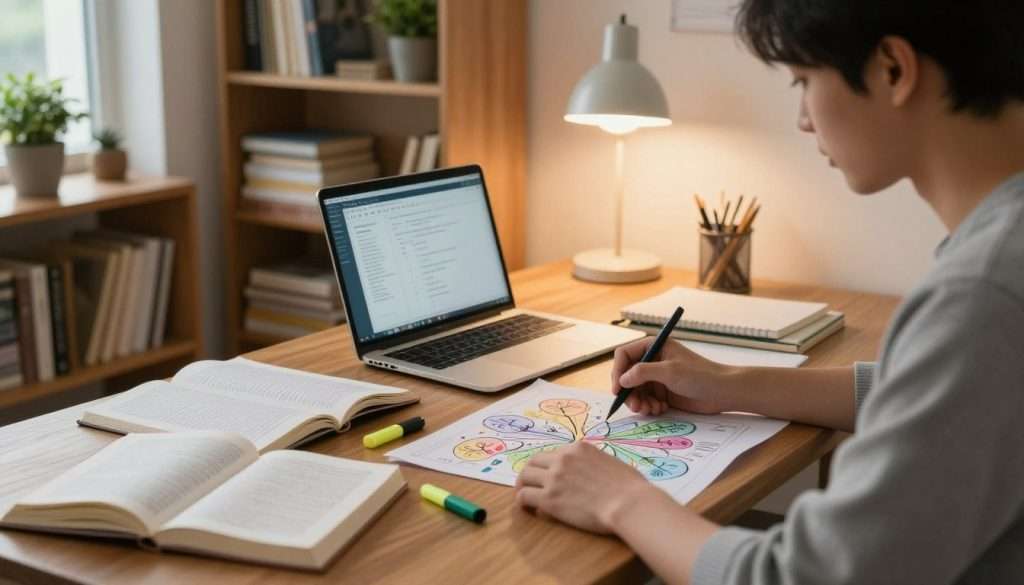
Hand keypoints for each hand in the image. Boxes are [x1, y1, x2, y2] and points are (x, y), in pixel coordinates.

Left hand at [515, 441, 654, 533]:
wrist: (628, 503)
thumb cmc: (630, 487)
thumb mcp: (610, 462)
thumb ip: (594, 463)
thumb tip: (593, 471)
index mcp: (578, 448)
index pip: (552, 454)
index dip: (547, 466)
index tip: (547, 476)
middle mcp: (562, 459)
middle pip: (533, 462)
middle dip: (529, 472)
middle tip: (529, 484)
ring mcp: (554, 478)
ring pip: (524, 477)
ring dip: (522, 485)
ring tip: (524, 496)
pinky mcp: (549, 498)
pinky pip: (524, 496)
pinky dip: (522, 501)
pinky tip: (527, 508)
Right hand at [611, 337, 735, 415]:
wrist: (722, 392)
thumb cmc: (700, 375)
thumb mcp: (670, 371)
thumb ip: (643, 372)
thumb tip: (622, 379)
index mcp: (653, 346)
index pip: (624, 355)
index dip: (618, 371)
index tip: (618, 389)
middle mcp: (652, 360)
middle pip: (627, 375)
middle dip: (629, 392)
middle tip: (636, 407)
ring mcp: (657, 377)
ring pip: (635, 390)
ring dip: (639, 402)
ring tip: (650, 410)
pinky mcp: (662, 392)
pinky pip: (646, 399)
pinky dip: (649, 406)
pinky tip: (660, 409)